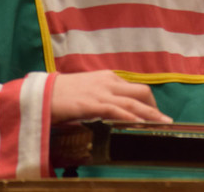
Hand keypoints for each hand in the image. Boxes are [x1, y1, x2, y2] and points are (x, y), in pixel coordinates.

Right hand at [50, 70, 171, 123]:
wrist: (39, 94)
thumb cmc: (60, 94)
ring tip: (163, 124)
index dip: (149, 102)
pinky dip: (131, 118)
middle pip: (141, 92)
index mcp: (108, 77)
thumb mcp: (86, 89)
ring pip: (134, 102)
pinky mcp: (92, 104)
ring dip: (151, 114)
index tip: (155, 114)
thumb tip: (113, 109)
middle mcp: (108, 82)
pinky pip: (117, 110)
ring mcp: (101, 92)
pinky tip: (140, 125)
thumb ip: (102, 96)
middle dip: (155, 108)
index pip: (136, 89)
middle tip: (164, 122)